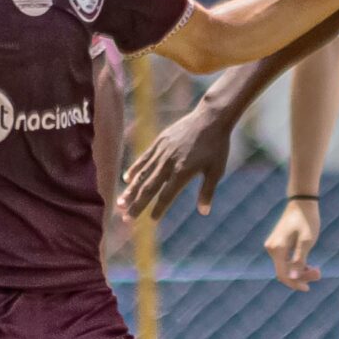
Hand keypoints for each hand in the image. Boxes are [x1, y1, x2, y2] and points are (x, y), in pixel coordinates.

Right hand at [118, 99, 231, 220]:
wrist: (211, 117)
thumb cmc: (217, 146)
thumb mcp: (216, 170)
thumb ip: (207, 191)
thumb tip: (204, 212)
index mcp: (183, 172)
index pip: (166, 196)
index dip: (158, 209)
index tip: (151, 220)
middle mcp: (168, 163)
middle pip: (149, 188)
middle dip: (136, 205)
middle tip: (126, 219)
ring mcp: (162, 152)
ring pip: (142, 175)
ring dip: (130, 190)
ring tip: (120, 203)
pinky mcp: (159, 141)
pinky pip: (144, 158)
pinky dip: (135, 169)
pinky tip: (127, 179)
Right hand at [264, 199, 322, 289]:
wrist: (302, 202)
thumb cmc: (307, 220)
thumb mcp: (307, 242)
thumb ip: (299, 261)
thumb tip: (292, 277)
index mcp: (276, 249)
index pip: (283, 274)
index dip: (295, 283)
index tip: (308, 288)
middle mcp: (271, 249)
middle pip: (284, 271)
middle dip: (301, 276)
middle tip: (319, 273)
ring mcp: (273, 246)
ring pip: (286, 266)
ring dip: (300, 270)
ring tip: (317, 269)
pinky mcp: (278, 244)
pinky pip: (286, 260)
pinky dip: (297, 263)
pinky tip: (310, 264)